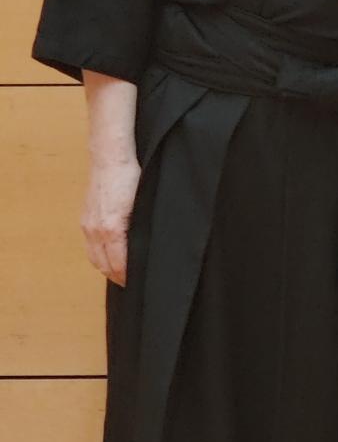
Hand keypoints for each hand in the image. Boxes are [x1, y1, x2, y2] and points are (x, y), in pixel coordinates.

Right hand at [82, 157, 138, 286]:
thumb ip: (140, 228)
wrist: (110, 157)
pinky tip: (108, 256)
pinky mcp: (85, 219)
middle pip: (104, 265)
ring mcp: (87, 225)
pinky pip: (89, 246)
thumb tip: (147, 245)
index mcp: (111, 229)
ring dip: (106, 268)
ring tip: (120, 274)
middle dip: (117, 276)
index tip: (138, 283)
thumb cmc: (129, 177)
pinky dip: (98, 256)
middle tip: (132, 283)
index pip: (119, 264)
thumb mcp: (142, 203)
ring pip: (94, 258)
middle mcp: (95, 230)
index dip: (128, 277)